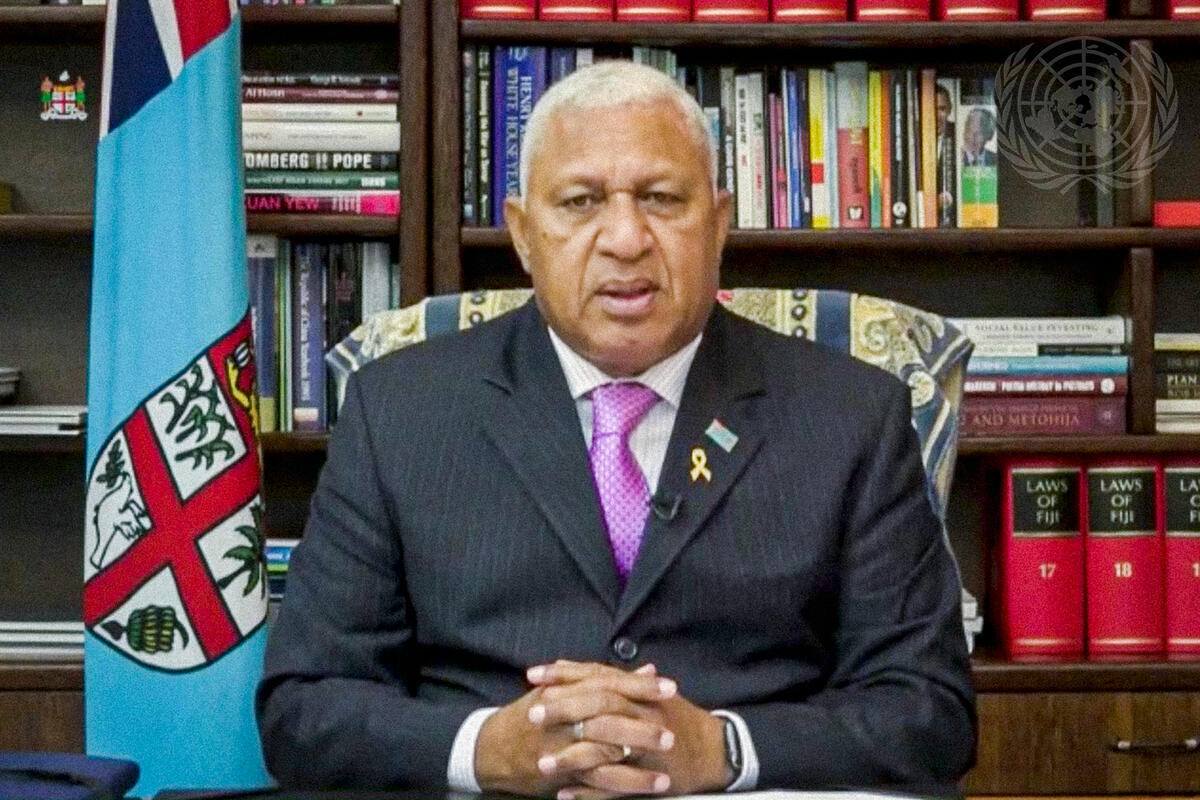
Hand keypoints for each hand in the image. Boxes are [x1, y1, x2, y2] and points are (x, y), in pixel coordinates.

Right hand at [474, 661, 674, 797]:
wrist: (490, 747)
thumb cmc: (533, 715)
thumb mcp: (564, 690)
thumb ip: (610, 680)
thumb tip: (649, 669)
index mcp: (567, 690)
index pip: (609, 682)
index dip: (640, 685)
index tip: (669, 686)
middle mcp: (564, 715)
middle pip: (609, 715)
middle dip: (643, 724)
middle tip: (672, 731)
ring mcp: (561, 745)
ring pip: (604, 752)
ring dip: (638, 763)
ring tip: (667, 767)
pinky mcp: (559, 772)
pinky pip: (595, 780)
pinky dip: (621, 785)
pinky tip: (645, 788)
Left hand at [529, 660, 729, 798]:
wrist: (713, 750)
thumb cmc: (675, 718)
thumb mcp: (647, 693)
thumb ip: (612, 681)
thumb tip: (576, 669)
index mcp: (638, 692)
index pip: (596, 676)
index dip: (564, 674)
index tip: (533, 675)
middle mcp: (642, 714)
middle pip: (598, 707)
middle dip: (563, 711)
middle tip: (531, 714)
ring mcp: (646, 747)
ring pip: (604, 750)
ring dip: (570, 758)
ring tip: (541, 763)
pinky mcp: (650, 777)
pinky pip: (615, 786)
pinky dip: (588, 793)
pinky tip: (565, 795)